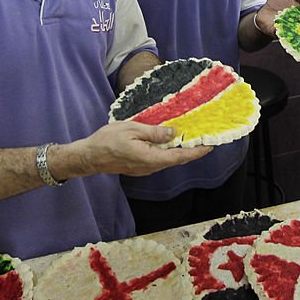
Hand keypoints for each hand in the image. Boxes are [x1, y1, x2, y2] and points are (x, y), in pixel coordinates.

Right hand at [76, 121, 211, 176]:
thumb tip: (173, 133)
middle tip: (205, 139)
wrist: (88, 156)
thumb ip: (154, 132)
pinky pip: (159, 160)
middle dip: (192, 150)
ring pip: (168, 160)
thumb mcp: (132, 129)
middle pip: (177, 159)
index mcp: (151, 158)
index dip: (197, 151)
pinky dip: (168, 151)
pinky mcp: (139, 167)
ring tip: (190, 138)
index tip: (210, 146)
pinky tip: (170, 141)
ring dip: (180, 150)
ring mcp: (145, 169)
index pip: (180, 156)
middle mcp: (150, 167)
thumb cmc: (107, 141)